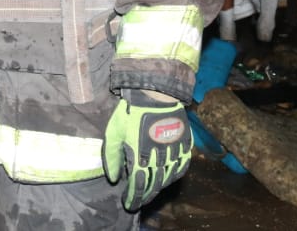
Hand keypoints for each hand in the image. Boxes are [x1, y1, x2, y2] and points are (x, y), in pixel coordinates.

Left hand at [102, 90, 193, 211]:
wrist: (154, 92)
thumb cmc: (130, 111)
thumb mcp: (114, 132)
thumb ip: (111, 156)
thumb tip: (114, 178)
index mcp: (140, 155)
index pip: (138, 185)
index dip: (133, 197)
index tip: (129, 203)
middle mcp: (159, 157)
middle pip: (154, 184)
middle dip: (146, 196)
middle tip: (140, 202)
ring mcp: (174, 151)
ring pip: (169, 177)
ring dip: (160, 187)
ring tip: (153, 191)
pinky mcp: (185, 143)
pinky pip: (183, 165)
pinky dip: (176, 174)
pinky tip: (170, 177)